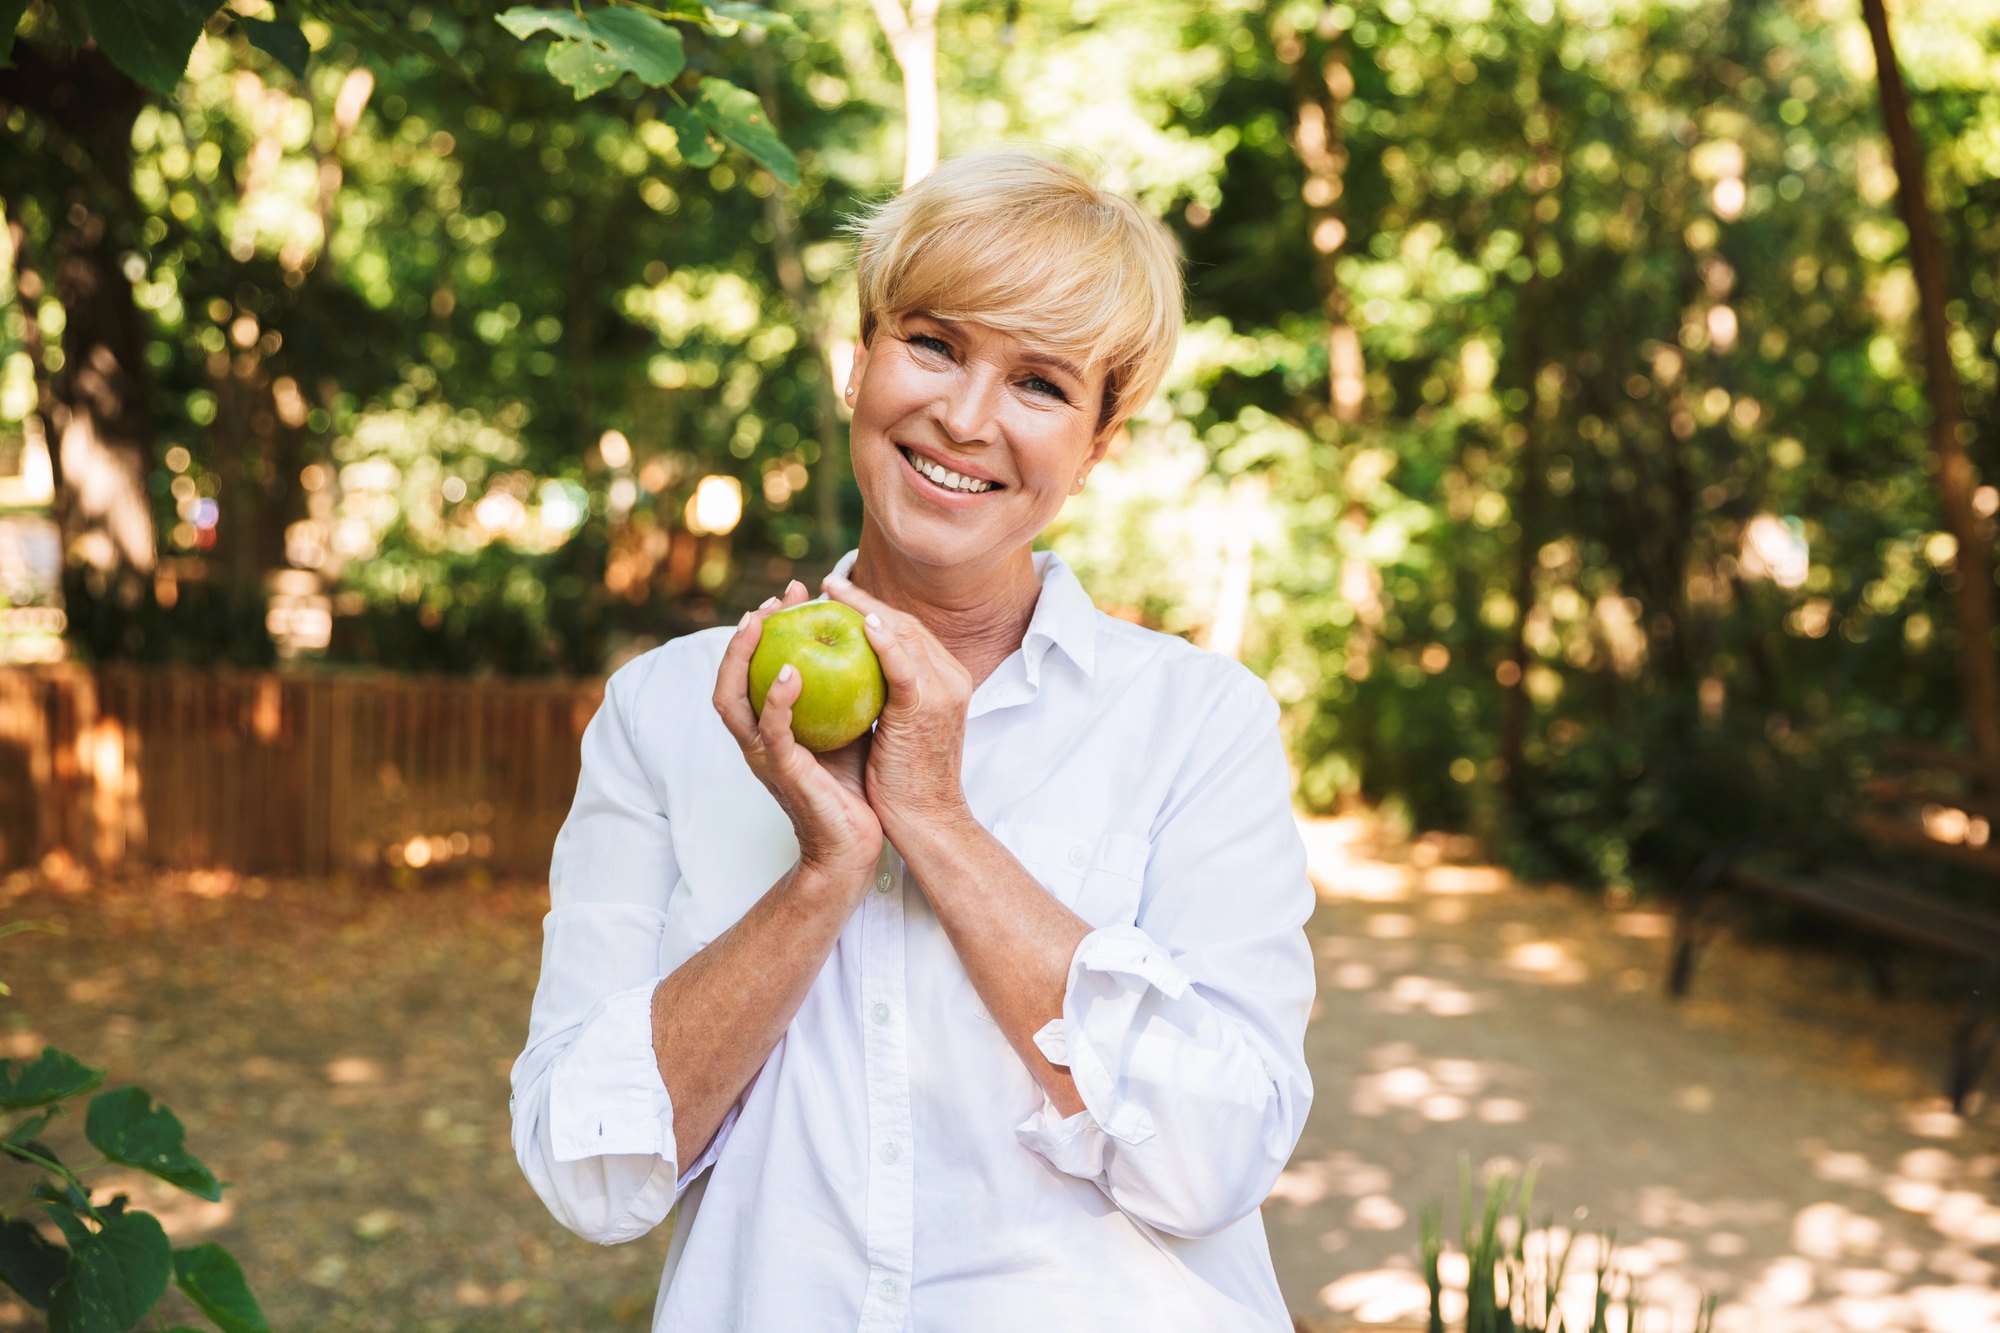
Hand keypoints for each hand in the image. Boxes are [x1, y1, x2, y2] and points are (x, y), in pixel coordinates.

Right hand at [713, 579, 883, 885]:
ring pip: (733, 700)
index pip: (753, 669)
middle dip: (744, 634)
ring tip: (760, 622)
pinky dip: (776, 700)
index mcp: (768, 727)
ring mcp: (766, 757)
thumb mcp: (846, 725)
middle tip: (773, 599)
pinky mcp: (785, 773)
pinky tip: (790, 670)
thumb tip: (866, 638)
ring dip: (743, 658)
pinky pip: (772, 732)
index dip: (765, 628)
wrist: (855, 846)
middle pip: (730, 678)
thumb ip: (843, 690)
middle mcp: (757, 739)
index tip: (791, 592)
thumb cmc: (853, 786)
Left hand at [820, 573, 975, 845]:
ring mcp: (943, 691)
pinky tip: (861, 624)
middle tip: (827, 585)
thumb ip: (884, 696)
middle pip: (905, 624)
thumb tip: (848, 674)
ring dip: (866, 608)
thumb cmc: (903, 781)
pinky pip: (904, 666)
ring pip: (904, 634)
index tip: (838, 597)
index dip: (873, 609)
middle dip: (864, 601)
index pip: (907, 631)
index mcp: (948, 679)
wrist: (926, 820)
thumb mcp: (897, 728)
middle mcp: (951, 677)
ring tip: (831, 592)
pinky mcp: (927, 708)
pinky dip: (885, 642)